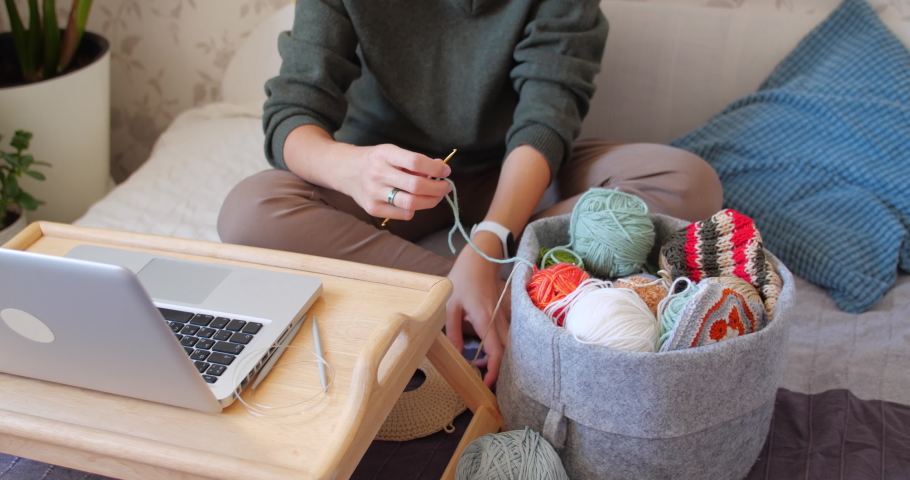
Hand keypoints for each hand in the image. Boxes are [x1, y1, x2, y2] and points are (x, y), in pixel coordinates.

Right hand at [340, 144, 452, 220]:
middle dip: (437, 188)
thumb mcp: (392, 152)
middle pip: (416, 186)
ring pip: (410, 203)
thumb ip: (416, 161)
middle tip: (445, 187)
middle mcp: (377, 173)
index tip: (445, 172)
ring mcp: (373, 192)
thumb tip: (441, 169)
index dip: (435, 169)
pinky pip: (402, 214)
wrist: (345, 170)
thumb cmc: (375, 160)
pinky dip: (414, 210)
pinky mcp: (372, 208)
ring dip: (430, 201)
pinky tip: (415, 203)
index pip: (415, 162)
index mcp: (385, 154)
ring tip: (436, 197)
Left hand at [445, 232, 510, 387]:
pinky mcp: (506, 312)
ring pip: (509, 345)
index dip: (494, 371)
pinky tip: (487, 350)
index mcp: (485, 319)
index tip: (486, 383)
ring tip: (480, 364)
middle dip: (497, 369)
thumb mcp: (450, 305)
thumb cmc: (463, 278)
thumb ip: (453, 331)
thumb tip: (458, 353)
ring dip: (498, 358)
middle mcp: (499, 319)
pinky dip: (500, 347)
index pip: (496, 352)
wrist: (481, 257)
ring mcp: (505, 315)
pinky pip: (508, 335)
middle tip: (481, 376)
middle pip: (506, 352)